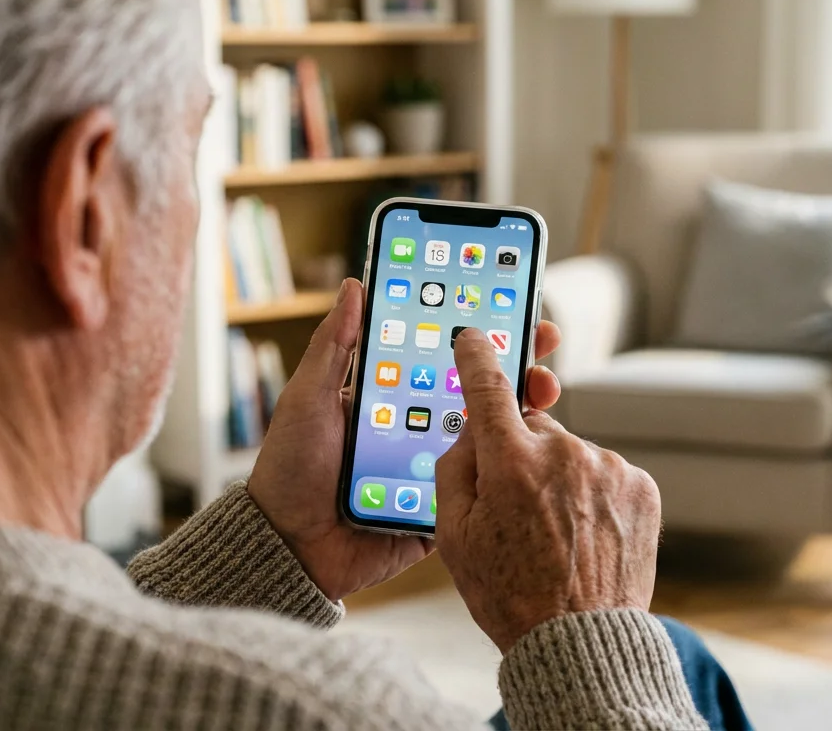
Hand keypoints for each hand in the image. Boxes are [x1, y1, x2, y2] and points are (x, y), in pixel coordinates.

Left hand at [246, 279, 564, 600]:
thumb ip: (334, 346)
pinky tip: (527, 447)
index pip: (441, 356)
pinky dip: (502, 469)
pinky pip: (477, 487)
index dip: (476, 333)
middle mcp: (417, 428)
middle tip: (541, 344)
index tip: (510, 304)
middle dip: (513, 366)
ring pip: (486, 436)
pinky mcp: (440, 508)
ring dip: (519, 413)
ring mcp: (433, 468)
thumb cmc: (289, 469)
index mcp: (390, 398)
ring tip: (542, 391)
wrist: (288, 547)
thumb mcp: (308, 398)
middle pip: (476, 392)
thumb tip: (355, 286)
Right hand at [434, 328, 661, 652]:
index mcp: (510, 462)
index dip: (476, 357)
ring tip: (555, 535)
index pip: (488, 387)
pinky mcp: (641, 486)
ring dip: (559, 478)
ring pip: (570, 453)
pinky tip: (584, 535)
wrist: (582, 643)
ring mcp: (608, 467)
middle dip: (519, 454)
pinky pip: (605, 473)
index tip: (473, 337)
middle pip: (531, 429)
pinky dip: (593, 494)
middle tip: (515, 508)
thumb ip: (455, 471)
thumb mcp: (454, 537)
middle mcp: (563, 453)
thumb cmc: (509, 595)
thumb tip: (470, 431)